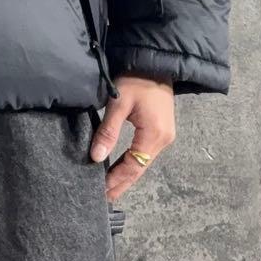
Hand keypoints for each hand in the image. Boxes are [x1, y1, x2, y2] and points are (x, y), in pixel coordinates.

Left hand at [89, 73, 175, 200]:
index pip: (133, 167)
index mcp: (154, 135)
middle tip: (104, 198)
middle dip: (122, 184)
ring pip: (143, 162)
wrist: (155, 62)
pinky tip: (120, 168)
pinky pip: (145, 153)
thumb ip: (108, 132)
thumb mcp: (118, 105)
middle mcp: (163, 140)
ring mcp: (164, 136)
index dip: (117, 181)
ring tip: (109, 187)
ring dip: (126, 175)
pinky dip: (132, 163)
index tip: (101, 193)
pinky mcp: (161, 130)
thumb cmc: (136, 79)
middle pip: (140, 169)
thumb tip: (96, 157)